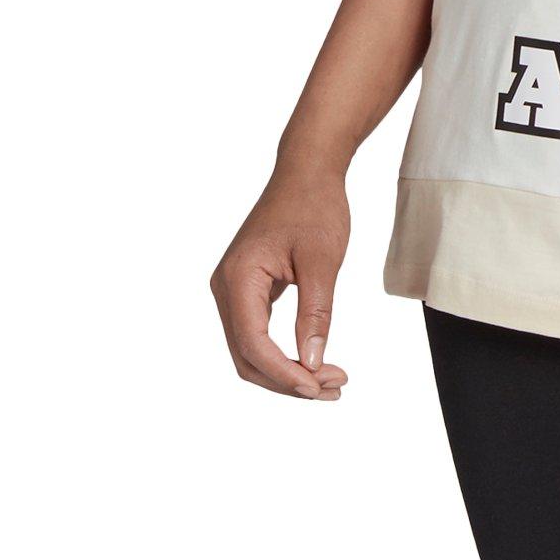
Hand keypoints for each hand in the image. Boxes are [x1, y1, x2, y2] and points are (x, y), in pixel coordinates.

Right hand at [211, 162, 352, 400]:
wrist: (308, 170)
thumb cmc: (315, 206)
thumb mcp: (322, 260)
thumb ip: (315, 313)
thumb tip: (312, 363)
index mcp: (238, 279)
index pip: (253, 344)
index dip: (285, 373)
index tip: (320, 388)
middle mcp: (226, 288)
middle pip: (247, 356)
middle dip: (288, 380)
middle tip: (334, 390)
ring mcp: (233, 290)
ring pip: (251, 350)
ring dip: (286, 371)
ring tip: (330, 383)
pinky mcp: (247, 289)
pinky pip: (257, 333)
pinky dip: (283, 353)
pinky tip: (313, 362)